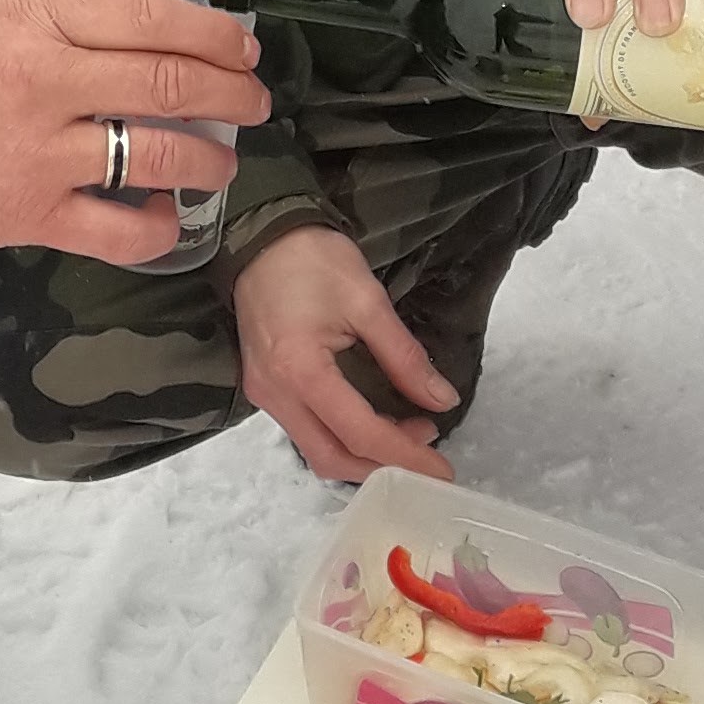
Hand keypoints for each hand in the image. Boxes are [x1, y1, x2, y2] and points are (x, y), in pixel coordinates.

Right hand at [0, 0, 267, 267]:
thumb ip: (56, 31)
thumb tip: (134, 46)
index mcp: (35, 21)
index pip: (151, 19)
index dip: (214, 32)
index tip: (242, 44)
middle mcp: (46, 82)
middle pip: (170, 82)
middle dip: (231, 92)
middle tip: (255, 100)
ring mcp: (39, 154)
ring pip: (160, 155)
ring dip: (209, 159)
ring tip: (222, 163)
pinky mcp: (28, 216)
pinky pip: (119, 230)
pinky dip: (157, 226)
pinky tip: (164, 216)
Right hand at [234, 225, 457, 482]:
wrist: (259, 235)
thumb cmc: (312, 259)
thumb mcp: (368, 300)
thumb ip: (404, 356)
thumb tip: (442, 399)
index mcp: (300, 371)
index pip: (359, 433)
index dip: (405, 455)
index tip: (443, 469)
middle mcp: (275, 395)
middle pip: (332, 458)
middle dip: (383, 466)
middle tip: (428, 452)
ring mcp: (264, 394)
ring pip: (316, 450)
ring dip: (364, 454)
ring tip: (408, 433)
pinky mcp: (264, 388)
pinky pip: (305, 431)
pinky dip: (343, 438)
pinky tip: (374, 421)